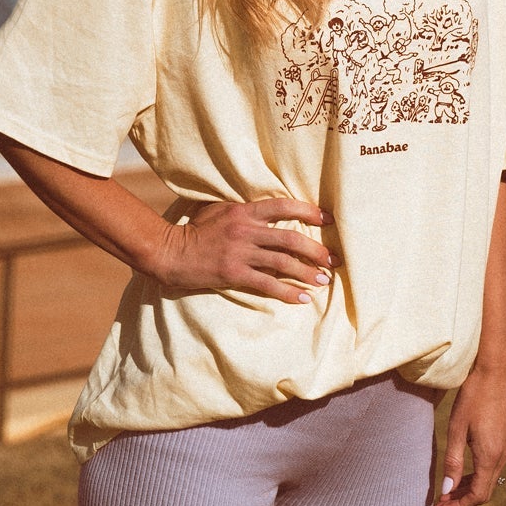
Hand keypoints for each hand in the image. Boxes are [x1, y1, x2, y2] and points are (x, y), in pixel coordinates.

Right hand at [148, 198, 335, 304]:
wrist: (171, 252)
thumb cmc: (196, 230)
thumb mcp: (220, 210)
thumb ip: (245, 210)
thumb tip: (270, 211)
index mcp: (244, 211)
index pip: (284, 207)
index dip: (309, 212)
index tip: (328, 220)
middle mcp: (246, 229)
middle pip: (290, 238)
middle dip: (316, 250)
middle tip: (334, 260)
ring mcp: (240, 252)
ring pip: (282, 263)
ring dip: (307, 273)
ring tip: (324, 281)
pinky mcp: (234, 274)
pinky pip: (267, 284)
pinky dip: (287, 292)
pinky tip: (302, 299)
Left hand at [434, 359, 505, 505]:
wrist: (498, 368)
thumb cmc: (474, 395)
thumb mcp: (457, 428)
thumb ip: (453, 461)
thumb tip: (447, 490)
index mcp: (490, 456)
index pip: (477, 496)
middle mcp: (503, 455)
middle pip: (484, 491)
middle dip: (462, 500)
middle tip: (440, 501)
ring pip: (489, 479)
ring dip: (469, 487)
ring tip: (448, 486)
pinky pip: (493, 465)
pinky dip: (477, 473)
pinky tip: (463, 467)